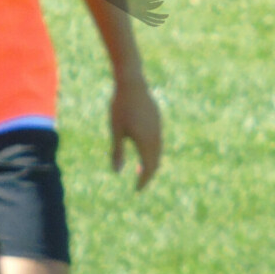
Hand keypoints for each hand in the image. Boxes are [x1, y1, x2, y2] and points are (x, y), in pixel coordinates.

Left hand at [109, 72, 162, 190]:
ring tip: (141, 170)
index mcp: (145, 142)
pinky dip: (153, 151)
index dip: (144, 181)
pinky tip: (143, 149)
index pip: (149, 169)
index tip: (137, 190)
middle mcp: (155, 137)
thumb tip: (117, 172)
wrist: (132, 83)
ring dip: (151, 162)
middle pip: (156, 162)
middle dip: (149, 174)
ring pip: (158, 151)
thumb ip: (117, 151)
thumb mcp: (116, 130)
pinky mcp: (157, 120)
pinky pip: (158, 141)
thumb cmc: (120, 106)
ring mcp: (158, 128)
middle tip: (140, 183)